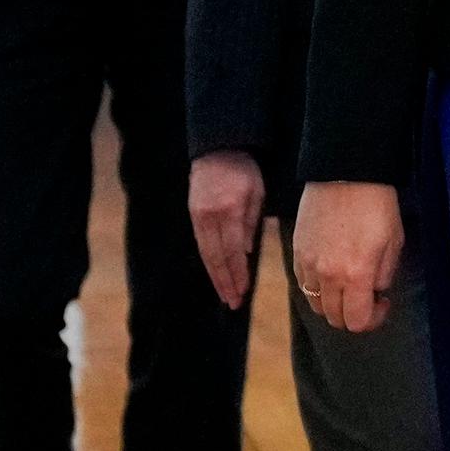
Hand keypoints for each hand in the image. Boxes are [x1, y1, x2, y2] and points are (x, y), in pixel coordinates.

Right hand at [187, 151, 265, 310]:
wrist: (218, 148)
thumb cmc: (245, 170)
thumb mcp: (256, 193)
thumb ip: (250, 223)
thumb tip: (245, 254)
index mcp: (228, 211)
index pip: (232, 251)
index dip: (237, 274)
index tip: (242, 292)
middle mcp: (209, 216)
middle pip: (216, 257)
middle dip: (224, 282)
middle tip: (232, 303)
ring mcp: (198, 216)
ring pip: (206, 253)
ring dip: (216, 276)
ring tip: (225, 295)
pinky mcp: (193, 214)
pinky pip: (201, 243)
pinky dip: (209, 261)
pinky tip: (217, 273)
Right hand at [290, 182, 403, 335]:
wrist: (345, 174)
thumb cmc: (376, 205)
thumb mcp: (393, 242)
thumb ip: (383, 274)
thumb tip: (375, 290)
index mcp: (355, 274)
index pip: (357, 321)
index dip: (373, 319)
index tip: (382, 302)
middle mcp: (326, 275)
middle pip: (333, 318)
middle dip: (353, 315)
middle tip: (367, 297)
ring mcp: (307, 264)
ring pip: (315, 303)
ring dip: (333, 303)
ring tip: (348, 286)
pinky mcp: (295, 251)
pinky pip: (302, 283)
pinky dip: (316, 287)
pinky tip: (331, 272)